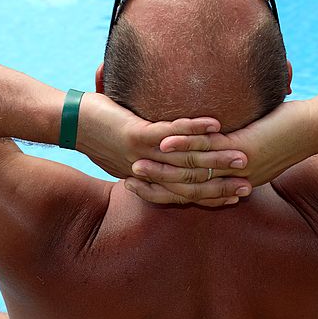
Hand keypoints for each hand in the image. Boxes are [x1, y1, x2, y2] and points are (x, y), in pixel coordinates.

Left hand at [75, 92, 253, 205]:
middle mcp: (146, 172)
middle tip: (250, 182)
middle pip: (190, 183)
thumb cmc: (98, 131)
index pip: (185, 194)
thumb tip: (167, 149)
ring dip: (216, 158)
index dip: (212, 195)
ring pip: (185, 162)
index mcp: (147, 179)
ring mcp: (141, 155)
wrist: (67, 123)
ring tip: (242, 155)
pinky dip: (193, 129)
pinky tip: (215, 123)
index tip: (238, 195)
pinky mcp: (134, 135)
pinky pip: (170, 134)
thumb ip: (149, 152)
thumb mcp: (125, 150)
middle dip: (222, 183)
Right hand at [129, 99, 314, 189]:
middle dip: (156, 185)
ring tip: (135, 162)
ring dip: (161, 169)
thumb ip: (235, 142)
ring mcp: (237, 168)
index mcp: (233, 182)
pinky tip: (160, 141)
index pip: (193, 193)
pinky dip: (181, 146)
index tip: (140, 186)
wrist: (316, 128)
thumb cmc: (289, 129)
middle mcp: (233, 181)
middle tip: (129, 179)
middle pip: (188, 188)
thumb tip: (219, 135)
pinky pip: (206, 151)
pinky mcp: (243, 150)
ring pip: (192, 172)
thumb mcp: (256, 140)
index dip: (166, 191)